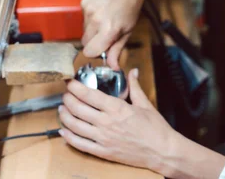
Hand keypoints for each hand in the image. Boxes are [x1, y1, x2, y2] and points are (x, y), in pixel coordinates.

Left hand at [59, 69, 174, 173]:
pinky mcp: (103, 152)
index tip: (70, 82)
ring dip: (65, 116)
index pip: (88, 95)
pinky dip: (69, 137)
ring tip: (62, 109)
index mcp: (117, 108)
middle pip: (78, 108)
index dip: (75, 87)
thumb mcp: (145, 104)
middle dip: (67, 99)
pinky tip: (64, 131)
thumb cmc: (156, 129)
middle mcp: (107, 123)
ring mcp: (104, 139)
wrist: (162, 152)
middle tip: (66, 94)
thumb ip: (135, 86)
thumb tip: (133, 72)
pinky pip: (80, 145)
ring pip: (75, 126)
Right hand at [80, 0, 142, 69]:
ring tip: (105, 18)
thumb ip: (117, 49)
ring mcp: (88, 10)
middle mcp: (96, 20)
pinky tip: (101, 10)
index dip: (95, 52)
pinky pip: (83, 17)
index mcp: (108, 30)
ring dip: (92, 28)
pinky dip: (90, 16)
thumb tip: (113, 66)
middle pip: (84, 42)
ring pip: (83, 29)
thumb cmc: (130, 5)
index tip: (101, 48)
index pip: (89, 52)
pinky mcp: (84, 2)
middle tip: (105, 33)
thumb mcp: (127, 30)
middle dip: (93, 41)